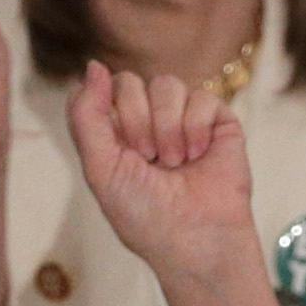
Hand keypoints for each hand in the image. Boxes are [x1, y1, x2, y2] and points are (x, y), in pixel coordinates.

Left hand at [66, 58, 259, 293]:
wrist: (194, 239)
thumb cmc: (145, 216)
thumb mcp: (100, 168)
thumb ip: (86, 116)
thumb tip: (93, 65)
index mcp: (117, 133)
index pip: (104, 89)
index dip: (111, 114)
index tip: (123, 150)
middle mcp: (149, 121)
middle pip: (132, 81)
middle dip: (137, 123)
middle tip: (149, 160)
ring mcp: (184, 119)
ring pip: (166, 84)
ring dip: (166, 127)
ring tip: (175, 162)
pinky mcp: (218, 121)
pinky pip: (202, 96)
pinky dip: (196, 127)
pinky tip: (198, 155)